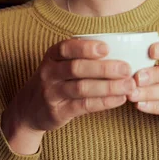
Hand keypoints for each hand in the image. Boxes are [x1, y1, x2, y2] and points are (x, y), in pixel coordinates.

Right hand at [2, 39, 134, 146]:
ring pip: (82, 88)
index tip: (107, 48)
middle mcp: (49, 72)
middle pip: (77, 68)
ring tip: (129, 86)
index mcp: (52, 55)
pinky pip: (83, 106)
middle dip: (104, 68)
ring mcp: (51, 93)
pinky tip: (119, 99)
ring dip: (108, 87)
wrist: (29, 109)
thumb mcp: (61, 64)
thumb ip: (83, 57)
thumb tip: (121, 51)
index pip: (67, 48)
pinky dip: (103, 102)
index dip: (86, 48)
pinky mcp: (57, 112)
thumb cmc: (57, 80)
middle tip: (126, 69)